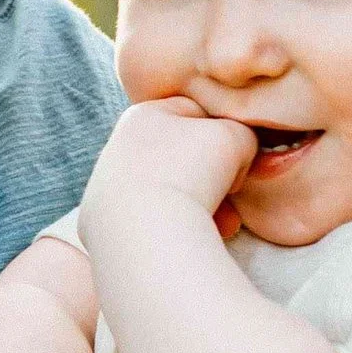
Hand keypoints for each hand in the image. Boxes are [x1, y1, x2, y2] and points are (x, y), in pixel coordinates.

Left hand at [79, 97, 258, 240]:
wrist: (147, 232)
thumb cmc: (191, 172)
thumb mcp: (234, 137)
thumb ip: (243, 133)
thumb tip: (241, 152)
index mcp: (142, 115)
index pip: (196, 113)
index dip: (227, 131)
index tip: (240, 155)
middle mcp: (118, 149)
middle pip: (185, 157)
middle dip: (219, 178)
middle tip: (236, 193)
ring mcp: (109, 189)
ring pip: (174, 191)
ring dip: (207, 205)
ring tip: (227, 223)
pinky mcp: (109, 226)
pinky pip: (156, 220)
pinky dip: (182, 227)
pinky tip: (201, 239)